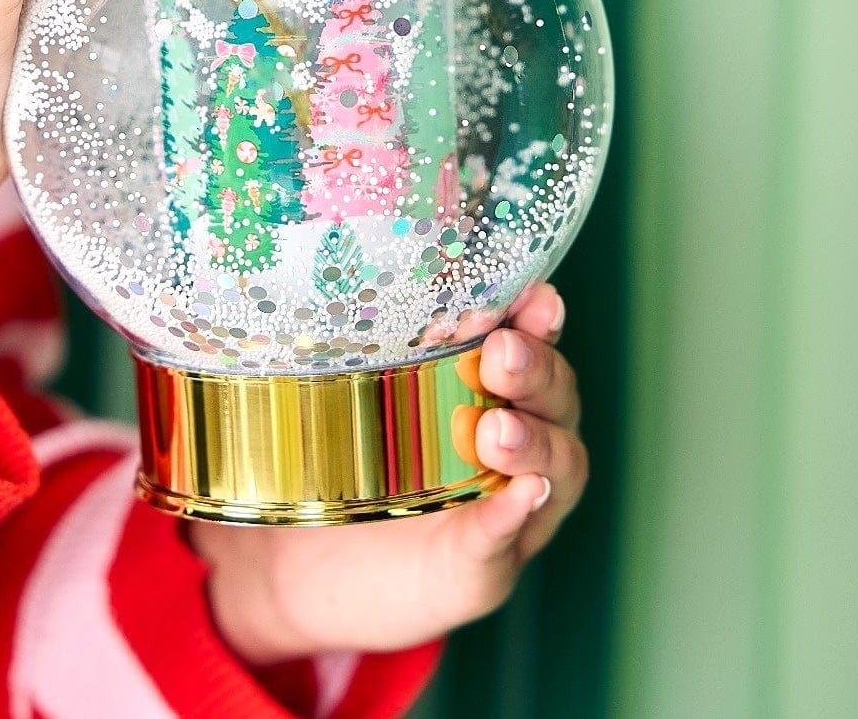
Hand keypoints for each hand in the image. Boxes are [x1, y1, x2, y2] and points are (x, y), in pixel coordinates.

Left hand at [190, 284, 583, 662]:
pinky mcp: (485, 565)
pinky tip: (520, 494)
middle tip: (501, 354)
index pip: (530, 340)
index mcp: (487, 385)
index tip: (536, 296)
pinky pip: (507, 536)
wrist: (307, 569)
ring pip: (557, 464)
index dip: (539, 317)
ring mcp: (510, 504)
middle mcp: (517, 437)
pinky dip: (514, 515)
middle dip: (536, 369)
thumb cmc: (333, 463)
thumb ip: (343, 347)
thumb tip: (299, 288)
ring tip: (498, 433)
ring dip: (534, 442)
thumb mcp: (337, 395)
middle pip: (555, 395)